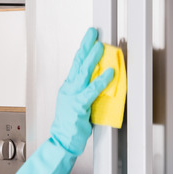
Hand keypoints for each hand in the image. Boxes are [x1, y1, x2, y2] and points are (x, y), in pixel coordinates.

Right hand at [50, 27, 114, 155]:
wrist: (62, 140)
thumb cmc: (70, 126)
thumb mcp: (76, 104)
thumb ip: (85, 92)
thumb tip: (98, 81)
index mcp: (68, 88)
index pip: (75, 65)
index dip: (83, 50)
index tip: (89, 38)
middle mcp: (68, 89)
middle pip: (77, 63)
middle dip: (85, 46)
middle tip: (92, 33)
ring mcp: (73, 96)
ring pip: (83, 73)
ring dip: (92, 58)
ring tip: (100, 46)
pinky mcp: (79, 106)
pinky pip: (92, 90)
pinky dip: (101, 80)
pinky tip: (109, 73)